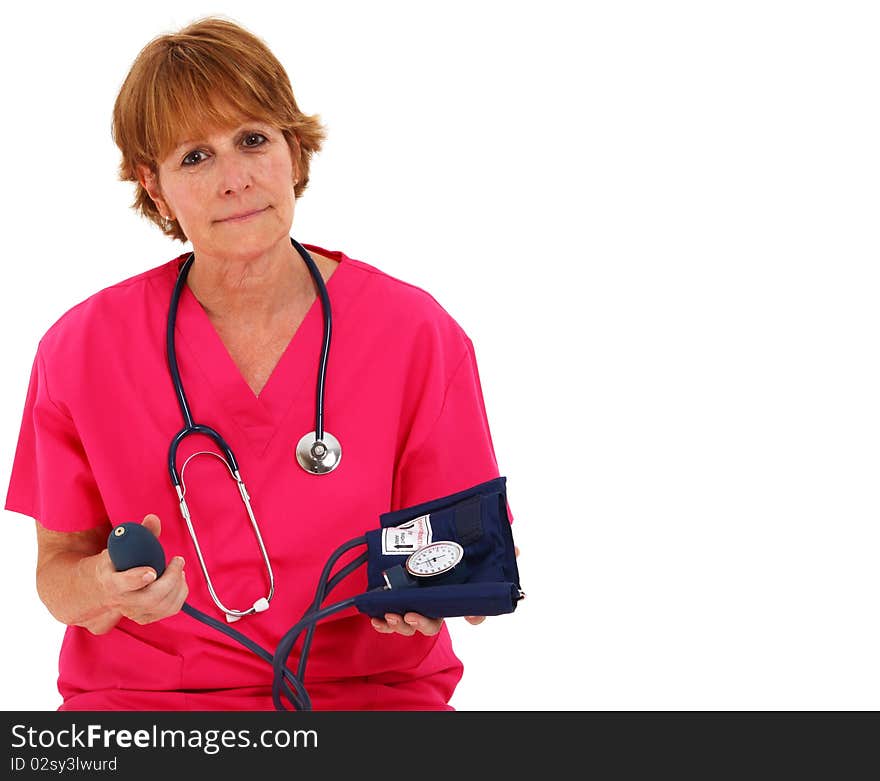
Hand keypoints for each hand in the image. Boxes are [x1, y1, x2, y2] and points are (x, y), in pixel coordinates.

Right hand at [94, 513, 188, 625]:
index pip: (122, 584)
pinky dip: (180, 595)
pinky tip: (178, 582)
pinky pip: (169, 610)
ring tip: (178, 570)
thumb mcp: (121, 546)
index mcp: (111, 580)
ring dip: (178, 585)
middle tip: (177, 562)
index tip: (151, 571)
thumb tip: (153, 518)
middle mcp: (122, 600)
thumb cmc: (115, 564)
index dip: (137, 579)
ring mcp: (134, 611)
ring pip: (163, 606)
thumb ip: (140, 533)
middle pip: (150, 598)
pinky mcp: (146, 617)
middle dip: (171, 579)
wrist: (103, 588)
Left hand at [370, 545, 520, 633]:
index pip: (470, 612)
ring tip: (392, 614)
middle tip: (412, 614)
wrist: (424, 531)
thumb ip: (498, 547)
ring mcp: (413, 600)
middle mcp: (435, 601)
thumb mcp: (478, 542)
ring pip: (408, 624)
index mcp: (455, 592)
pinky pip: (387, 617)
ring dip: (400, 624)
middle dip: (421, 623)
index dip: (473, 617)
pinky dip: (381, 622)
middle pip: (431, 624)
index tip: (470, 619)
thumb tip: (516, 551)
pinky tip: (377, 617)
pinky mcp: (394, 595)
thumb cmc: (454, 543)